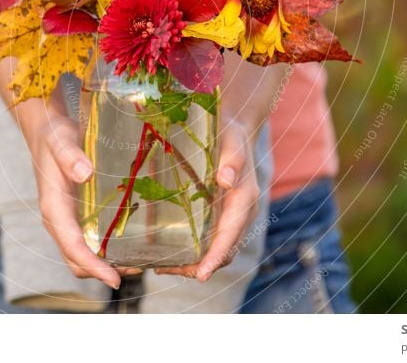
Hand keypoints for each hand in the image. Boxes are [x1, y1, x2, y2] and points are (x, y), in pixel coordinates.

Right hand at [19, 100, 141, 289]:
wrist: (47, 132)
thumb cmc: (54, 137)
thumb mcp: (61, 141)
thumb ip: (70, 156)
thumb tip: (85, 174)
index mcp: (53, 209)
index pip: (72, 247)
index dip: (93, 266)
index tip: (114, 279)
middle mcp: (58, 221)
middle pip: (77, 260)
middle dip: (103, 271)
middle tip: (137, 268)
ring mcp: (67, 220)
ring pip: (83, 254)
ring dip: (107, 263)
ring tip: (138, 261)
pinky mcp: (76, 215)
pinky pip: (88, 241)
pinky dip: (106, 250)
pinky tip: (130, 242)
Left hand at [155, 120, 259, 281]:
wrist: (237, 131)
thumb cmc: (232, 135)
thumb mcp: (232, 142)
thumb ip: (231, 160)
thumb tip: (226, 180)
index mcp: (244, 200)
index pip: (230, 236)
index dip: (215, 257)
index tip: (201, 275)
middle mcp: (241, 214)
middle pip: (223, 252)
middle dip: (199, 267)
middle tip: (166, 271)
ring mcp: (231, 217)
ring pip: (216, 251)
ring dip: (193, 263)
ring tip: (162, 267)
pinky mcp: (221, 215)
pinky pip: (210, 241)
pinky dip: (193, 252)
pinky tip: (169, 253)